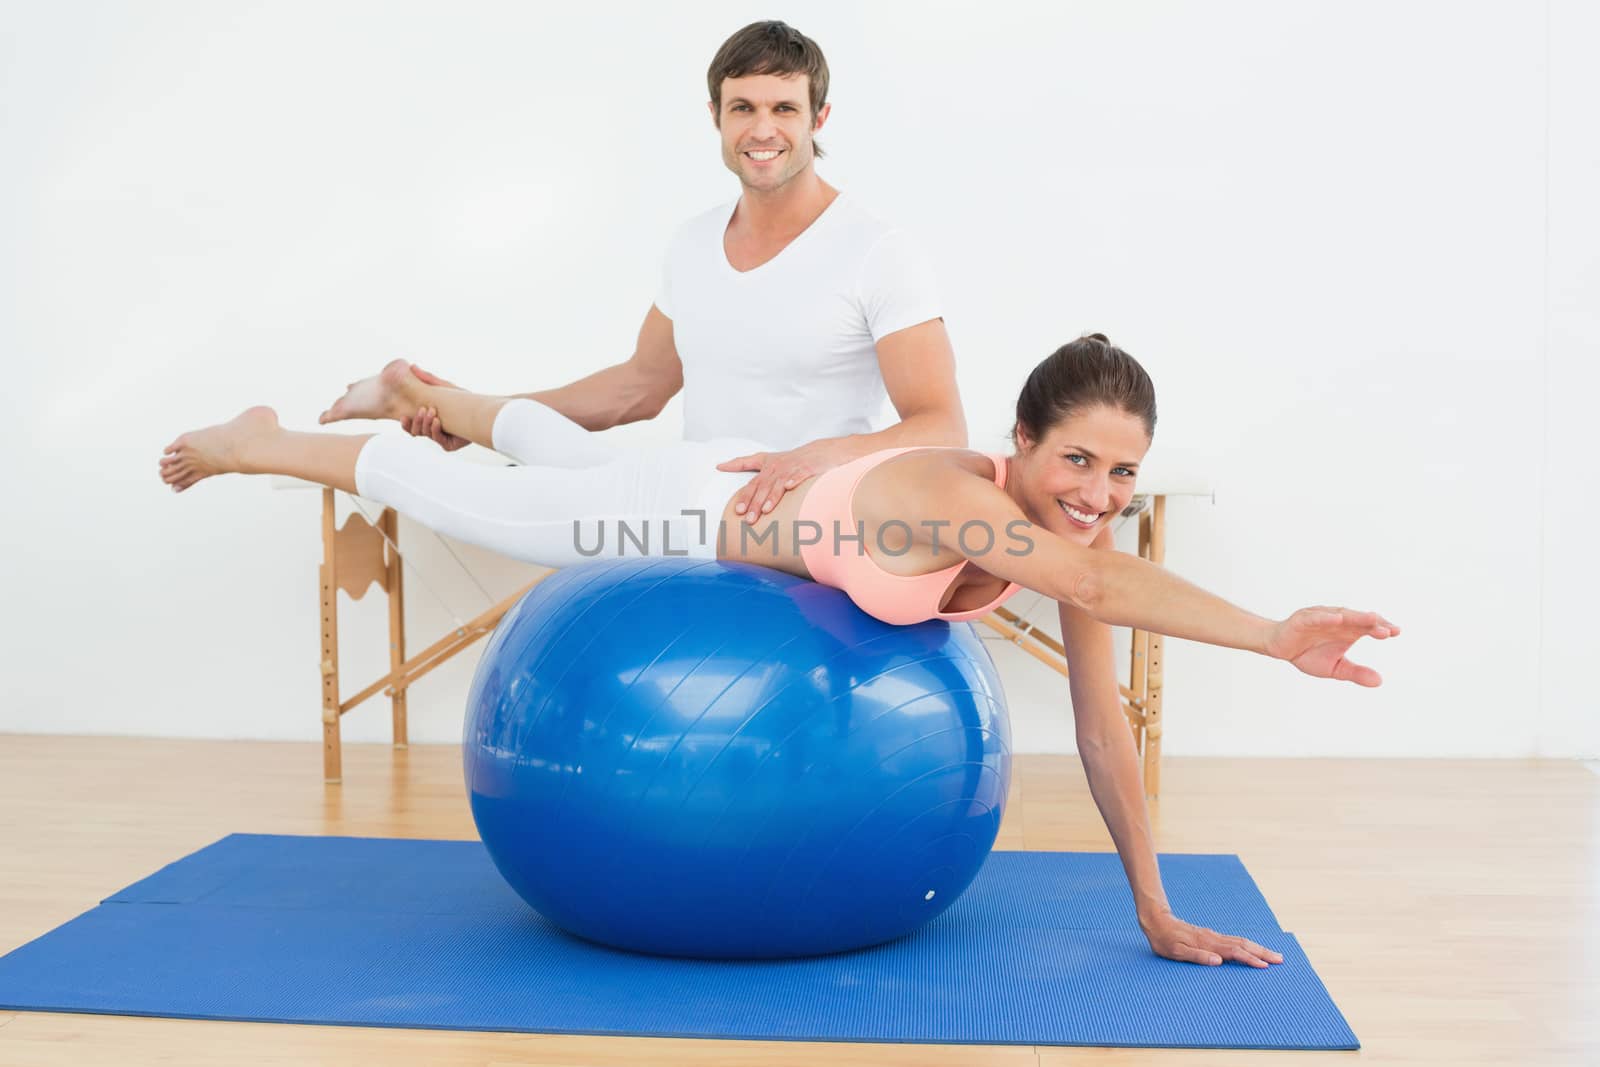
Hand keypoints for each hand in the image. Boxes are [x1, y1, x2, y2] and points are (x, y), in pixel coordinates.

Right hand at [400, 365, 469, 451]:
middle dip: (416, 421)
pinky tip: (437, 421)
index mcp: (428, 420)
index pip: (411, 425)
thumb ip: (428, 379)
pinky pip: (438, 439)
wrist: (481, 410)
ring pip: (425, 434)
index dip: (405, 423)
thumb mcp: (443, 388)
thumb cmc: (463, 399)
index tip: (402, 416)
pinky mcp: (449, 444)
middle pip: (415, 431)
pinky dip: (435, 430)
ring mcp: (441, 438)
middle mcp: (433, 430)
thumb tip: (412, 366)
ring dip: (425, 423)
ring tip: (432, 412)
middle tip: (423, 410)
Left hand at [715, 439, 854, 523]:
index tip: (736, 510)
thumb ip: (744, 463)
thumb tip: (720, 465)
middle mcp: (777, 466)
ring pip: (779, 483)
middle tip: (748, 519)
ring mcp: (793, 467)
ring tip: (766, 510)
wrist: (822, 451)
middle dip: (755, 503)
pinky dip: (794, 480)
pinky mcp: (808, 468)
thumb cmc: (792, 458)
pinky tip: (789, 487)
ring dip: (772, 496)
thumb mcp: (767, 458)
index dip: (744, 495)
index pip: (753, 483)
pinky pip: (799, 475)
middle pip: (763, 486)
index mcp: (767, 466)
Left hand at [1141, 910, 1283, 967]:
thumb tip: (1218, 961)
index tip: (1265, 966)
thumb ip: (1197, 956)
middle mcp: (1213, 938)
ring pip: (1240, 941)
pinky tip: (1250, 949)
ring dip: (1257, 948)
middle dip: (1262, 953)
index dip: (1250, 959)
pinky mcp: (1210, 936)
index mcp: (1208, 944)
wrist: (1156, 920)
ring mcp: (1213, 936)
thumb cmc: (1164, 939)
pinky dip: (1246, 945)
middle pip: (1243, 945)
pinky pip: (1233, 941)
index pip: (1234, 952)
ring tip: (1272, 955)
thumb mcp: (1176, 952)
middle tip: (1280, 959)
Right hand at [1265, 607, 1400, 686]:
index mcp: (1347, 631)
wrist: (1278, 647)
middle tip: (1388, 630)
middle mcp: (1337, 621)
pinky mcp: (1303, 619)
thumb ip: (1356, 672)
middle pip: (1358, 620)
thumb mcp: (1335, 668)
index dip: (1381, 629)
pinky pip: (1316, 617)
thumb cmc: (1307, 654)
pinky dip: (1326, 617)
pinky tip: (1338, 619)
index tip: (1397, 632)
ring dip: (1356, 617)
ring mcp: (1321, 618)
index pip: (1368, 628)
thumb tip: (1380, 681)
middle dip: (1373, 624)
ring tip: (1371, 619)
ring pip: (1341, 615)